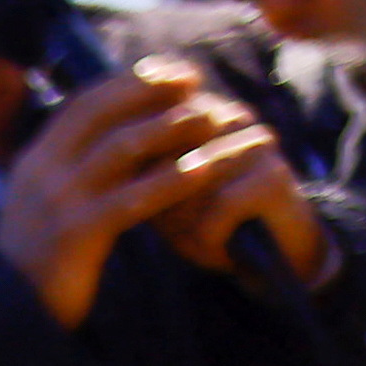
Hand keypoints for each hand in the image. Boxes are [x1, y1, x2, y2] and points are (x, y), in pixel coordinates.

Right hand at [0, 69, 299, 325]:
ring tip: (208, 117)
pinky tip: (204, 170)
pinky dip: (172, 179)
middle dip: (152, 90)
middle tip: (196, 81)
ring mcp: (57, 202)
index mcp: (34, 159)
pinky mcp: (77, 234)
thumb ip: (74, 167)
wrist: (9, 315)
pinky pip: (133, 197)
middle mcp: (42, 172)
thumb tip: (121, 133)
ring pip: (121, 147)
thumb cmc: (40, 257)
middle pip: (103, 112)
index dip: (129, 80)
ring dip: (169, 126)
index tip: (168, 70)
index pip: (83, 101)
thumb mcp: (46, 202)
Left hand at [134, 58, 327, 292]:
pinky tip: (219, 243)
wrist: (269, 254)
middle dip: (159, 198)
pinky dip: (210, 235)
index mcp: (198, 110)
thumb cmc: (205, 219)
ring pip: (189, 182)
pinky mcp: (273, 176)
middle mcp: (229, 117)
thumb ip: (131, 167)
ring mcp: (255, 143)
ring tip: (200, 231)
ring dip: (186, 219)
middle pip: (164, 155)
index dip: (138, 173)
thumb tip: (92, 154)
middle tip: (179, 221)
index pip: (145, 127)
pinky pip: (219, 207)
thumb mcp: (158, 190)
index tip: (148, 197)